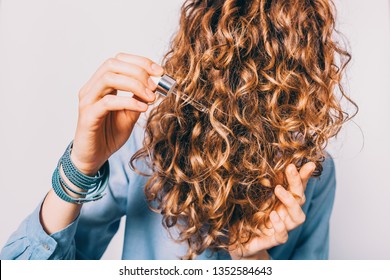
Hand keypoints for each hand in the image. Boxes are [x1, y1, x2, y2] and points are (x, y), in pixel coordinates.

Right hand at [71, 53, 163, 174]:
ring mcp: (88, 101)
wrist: (95, 157)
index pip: (118, 60)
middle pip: (113, 64)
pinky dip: (128, 102)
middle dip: (139, 71)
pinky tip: (142, 108)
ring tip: (151, 97)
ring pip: (109, 78)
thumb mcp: (130, 114)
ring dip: (135, 84)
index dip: (140, 62)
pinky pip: (108, 103)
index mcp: (101, 84)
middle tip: (155, 85)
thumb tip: (155, 85)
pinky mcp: (88, 116)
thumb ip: (139, 99)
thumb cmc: (110, 134)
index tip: (159, 72)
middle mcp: (92, 88)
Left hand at [229, 162, 315, 259]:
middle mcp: (286, 213)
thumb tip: (270, 159)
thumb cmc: (248, 215)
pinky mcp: (272, 240)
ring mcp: (282, 227)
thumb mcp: (254, 195)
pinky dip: (280, 226)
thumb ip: (263, 182)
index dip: (304, 175)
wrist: (239, 241)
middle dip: (297, 182)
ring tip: (278, 189)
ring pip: (298, 217)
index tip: (309, 163)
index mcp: (283, 200)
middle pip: (300, 198)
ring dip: (290, 202)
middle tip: (290, 168)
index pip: (298, 186)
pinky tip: (272, 215)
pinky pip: (283, 236)